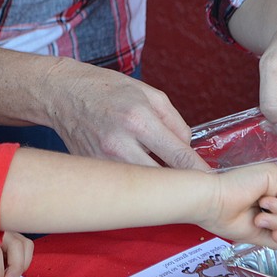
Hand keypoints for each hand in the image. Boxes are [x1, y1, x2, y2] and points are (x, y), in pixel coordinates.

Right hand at [42, 58, 210, 171]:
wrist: (63, 93)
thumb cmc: (107, 89)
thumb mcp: (149, 94)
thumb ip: (175, 123)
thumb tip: (187, 150)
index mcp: (139, 120)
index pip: (179, 157)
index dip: (200, 173)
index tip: (213, 182)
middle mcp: (120, 144)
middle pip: (162, 180)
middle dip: (180, 184)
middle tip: (192, 187)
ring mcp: (103, 161)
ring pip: (142, 187)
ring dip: (157, 185)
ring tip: (164, 178)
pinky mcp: (92, 170)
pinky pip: (122, 184)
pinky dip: (135, 182)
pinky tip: (138, 172)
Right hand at [196, 163, 276, 250]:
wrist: (210, 205)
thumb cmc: (223, 216)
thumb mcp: (255, 234)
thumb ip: (276, 240)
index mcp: (265, 202)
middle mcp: (271, 189)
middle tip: (273, 235)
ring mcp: (273, 181)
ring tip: (259, 219)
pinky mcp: (273, 174)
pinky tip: (262, 204)